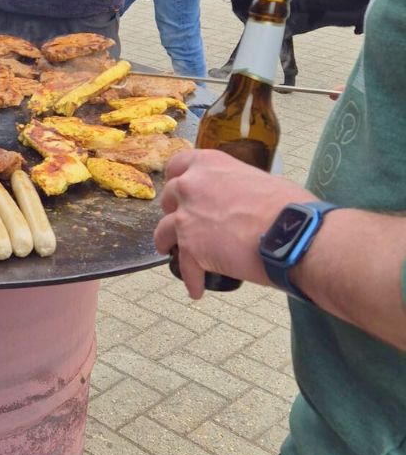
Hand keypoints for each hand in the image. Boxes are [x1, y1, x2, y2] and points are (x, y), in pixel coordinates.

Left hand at [154, 149, 316, 297]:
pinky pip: (185, 267)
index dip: (177, 179)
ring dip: (168, 243)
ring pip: (163, 232)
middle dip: (174, 210)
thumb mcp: (260, 179)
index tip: (180, 190)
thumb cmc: (288, 207)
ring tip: (173, 253)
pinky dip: (193, 280)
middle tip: (185, 221)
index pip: (177, 165)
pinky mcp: (191, 248)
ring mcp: (186, 218)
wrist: (291, 235)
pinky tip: (197, 289)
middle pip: (168, 198)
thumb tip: (240, 196)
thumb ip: (236, 185)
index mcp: (208, 165)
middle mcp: (190, 187)